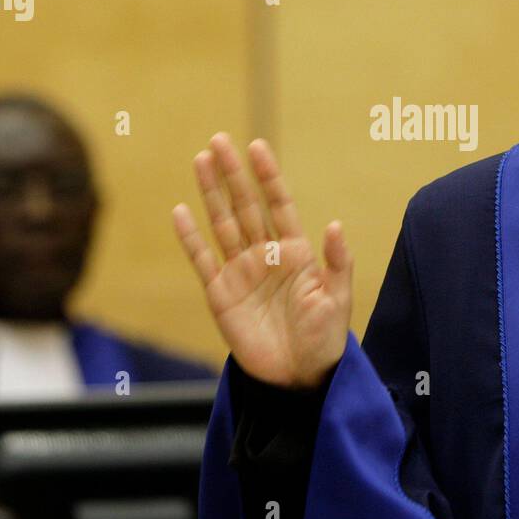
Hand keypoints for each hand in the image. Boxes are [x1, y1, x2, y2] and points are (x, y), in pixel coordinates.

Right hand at [172, 133, 352, 388]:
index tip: (257, 146)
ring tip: (200, 160)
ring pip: (222, 224)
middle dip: (232, 174)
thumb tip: (336, 224)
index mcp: (295, 252)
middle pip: (245, 206)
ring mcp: (240, 273)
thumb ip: (338, 262)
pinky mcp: (220, 295)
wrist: (299, 377)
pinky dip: (190, 237)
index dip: (267, 176)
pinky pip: (202, 260)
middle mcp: (265, 255)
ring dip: (211, 193)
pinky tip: (180, 211)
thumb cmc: (325, 338)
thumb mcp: (338, 299)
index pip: (279, 204)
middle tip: (218, 140)